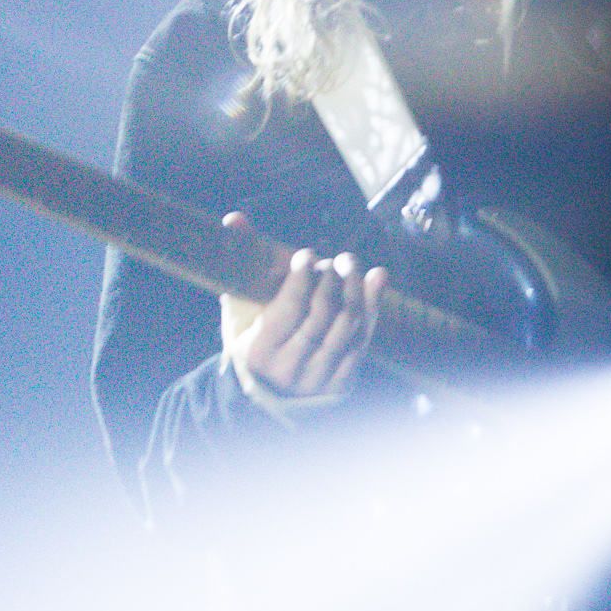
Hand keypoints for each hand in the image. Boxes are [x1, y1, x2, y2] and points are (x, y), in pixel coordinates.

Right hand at [222, 211, 387, 399]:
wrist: (266, 392)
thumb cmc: (250, 339)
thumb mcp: (239, 308)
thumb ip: (240, 262)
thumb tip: (234, 218)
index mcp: (260, 350)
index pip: (288, 309)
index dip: (300, 279)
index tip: (307, 255)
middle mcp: (290, 368)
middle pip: (321, 315)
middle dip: (332, 280)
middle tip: (338, 259)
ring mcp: (318, 378)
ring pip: (346, 327)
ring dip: (355, 290)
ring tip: (352, 265)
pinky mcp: (341, 383)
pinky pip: (363, 341)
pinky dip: (372, 308)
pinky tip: (375, 280)